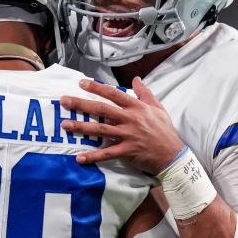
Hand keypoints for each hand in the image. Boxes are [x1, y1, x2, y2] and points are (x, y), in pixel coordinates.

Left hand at [59, 78, 183, 174]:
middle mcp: (130, 119)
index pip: (114, 94)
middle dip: (81, 104)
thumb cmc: (165, 131)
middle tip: (64, 101)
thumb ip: (145, 93)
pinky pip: (107, 154)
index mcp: (136, 107)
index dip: (97, 87)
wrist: (173, 154)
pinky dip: (93, 156)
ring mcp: (128, 135)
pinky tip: (79, 158)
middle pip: (102, 109)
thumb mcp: (158, 108)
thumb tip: (137, 79)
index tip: (81, 83)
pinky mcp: (127, 151)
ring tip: (65, 125)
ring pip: (101, 129)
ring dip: (82, 127)